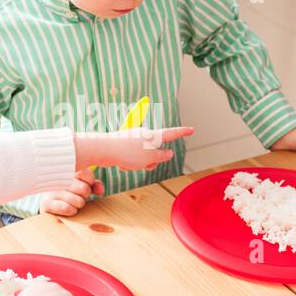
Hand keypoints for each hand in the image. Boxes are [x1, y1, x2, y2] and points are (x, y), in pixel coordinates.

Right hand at [40, 169, 103, 217]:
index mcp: (66, 169)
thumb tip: (100, 191)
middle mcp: (56, 178)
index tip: (84, 184)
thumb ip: (93, 184)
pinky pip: (66, 208)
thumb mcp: (82, 184)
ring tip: (72, 202)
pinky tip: (69, 209)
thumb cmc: (68, 190)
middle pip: (84, 189)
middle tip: (78, 195)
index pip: (86, 174)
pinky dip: (71, 211)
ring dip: (78, 204)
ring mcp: (51, 191)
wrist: (46, 201)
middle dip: (84, 195)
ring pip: (78, 200)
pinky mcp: (46, 203)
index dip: (89, 182)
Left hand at [74, 126, 193, 171]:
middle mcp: (144, 135)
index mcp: (153, 135)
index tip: (191, 130)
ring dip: (139, 164)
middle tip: (144, 165)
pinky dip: (129, 163)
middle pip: (156, 150)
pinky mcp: (124, 144)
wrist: (104, 150)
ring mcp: (134, 139)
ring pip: (144, 156)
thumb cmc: (127, 152)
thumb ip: (161, 156)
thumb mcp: (149, 158)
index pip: (171, 133)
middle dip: (152, 161)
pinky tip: (121, 164)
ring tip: (129, 164)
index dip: (182, 132)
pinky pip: (132, 157)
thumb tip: (169, 153)